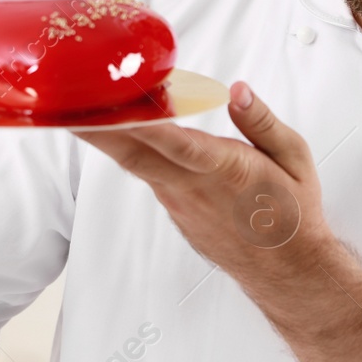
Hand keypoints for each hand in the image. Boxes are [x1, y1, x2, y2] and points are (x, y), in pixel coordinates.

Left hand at [76, 82, 330, 283]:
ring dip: (107, 137)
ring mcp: (181, 203)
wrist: (286, 270)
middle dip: (99, 130)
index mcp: (227, 171)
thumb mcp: (294, 158)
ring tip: (79, 107)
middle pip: (137, 155)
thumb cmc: (292, 212)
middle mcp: (196, 188)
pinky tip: (117, 133)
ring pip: (136, 164)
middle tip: (66, 104)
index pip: (180, 144)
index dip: (147, 125)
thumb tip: (239, 91)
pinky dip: (130, 153)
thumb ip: (262, 122)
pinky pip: (148, 176)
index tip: (119, 106)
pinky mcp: (176, 211)